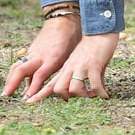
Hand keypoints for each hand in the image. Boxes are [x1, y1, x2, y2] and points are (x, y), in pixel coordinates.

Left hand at [4, 20, 118, 101]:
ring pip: (72, 88)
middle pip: (57, 88)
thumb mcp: (81, 64)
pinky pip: (94, 85)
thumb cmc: (91, 50)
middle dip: (65, 98)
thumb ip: (82, 78)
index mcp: (66, 69)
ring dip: (83, 96)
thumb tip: (89, 94)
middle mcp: (70, 68)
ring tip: (92, 95)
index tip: (28, 103)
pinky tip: (105, 95)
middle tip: (78, 99)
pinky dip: (100, 93)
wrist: (99, 32)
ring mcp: (80, 66)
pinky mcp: (93, 65)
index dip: (39, 94)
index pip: (49, 83)